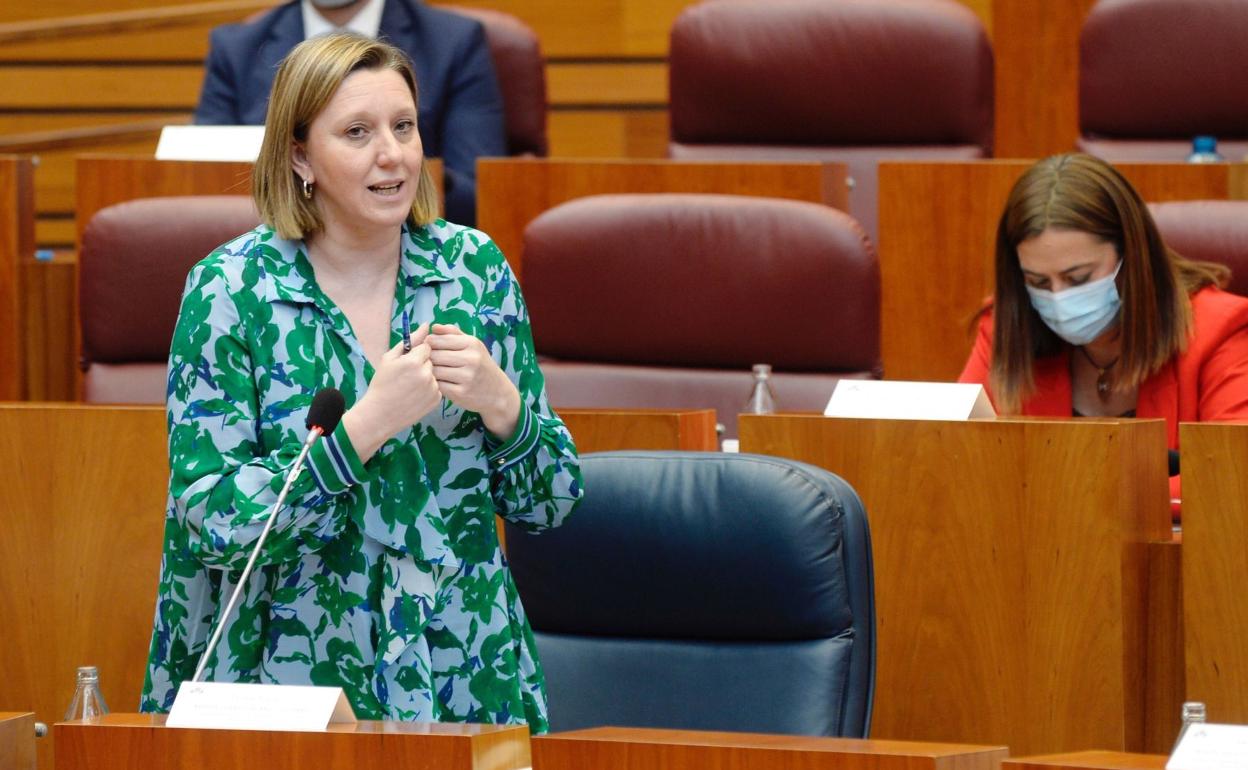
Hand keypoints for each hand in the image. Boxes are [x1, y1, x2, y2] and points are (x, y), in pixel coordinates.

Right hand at [341, 323, 441, 460]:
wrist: (381, 414)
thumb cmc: (382, 384)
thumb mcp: (389, 359)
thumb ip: (410, 340)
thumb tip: (426, 325)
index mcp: (414, 361)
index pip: (426, 346)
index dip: (416, 353)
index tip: (407, 361)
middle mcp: (426, 374)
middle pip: (431, 360)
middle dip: (422, 364)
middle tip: (407, 376)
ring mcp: (433, 388)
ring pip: (435, 374)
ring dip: (426, 376)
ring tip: (410, 386)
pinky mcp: (436, 400)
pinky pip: (437, 387)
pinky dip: (429, 389)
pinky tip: (415, 395)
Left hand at [429, 323, 520, 438]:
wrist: (498, 392)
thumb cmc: (481, 365)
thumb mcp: (472, 345)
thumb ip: (452, 333)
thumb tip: (433, 327)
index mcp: (471, 343)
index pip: (436, 339)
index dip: (428, 344)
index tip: (430, 349)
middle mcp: (471, 358)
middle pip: (433, 355)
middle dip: (428, 359)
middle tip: (432, 363)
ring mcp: (467, 377)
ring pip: (434, 371)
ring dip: (431, 372)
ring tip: (436, 372)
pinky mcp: (461, 393)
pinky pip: (438, 385)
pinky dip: (437, 384)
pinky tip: (442, 383)